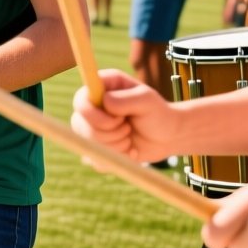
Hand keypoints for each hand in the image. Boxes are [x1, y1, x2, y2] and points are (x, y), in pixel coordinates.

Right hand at [70, 69, 186, 162]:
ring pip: (87, 144)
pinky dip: (116, 159)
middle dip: (109, 133)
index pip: (80, 100)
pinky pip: (95, 160)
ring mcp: (92, 127)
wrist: (167, 137)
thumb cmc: (159, 114)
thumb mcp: (147, 101)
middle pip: (79, 125)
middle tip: (128, 128)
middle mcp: (92, 106)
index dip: (93, 114)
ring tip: (130, 138)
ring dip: (114, 146)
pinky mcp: (96, 147)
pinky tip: (129, 150)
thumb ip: (126, 99)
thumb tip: (104, 102)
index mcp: (102, 88)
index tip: (118, 120)